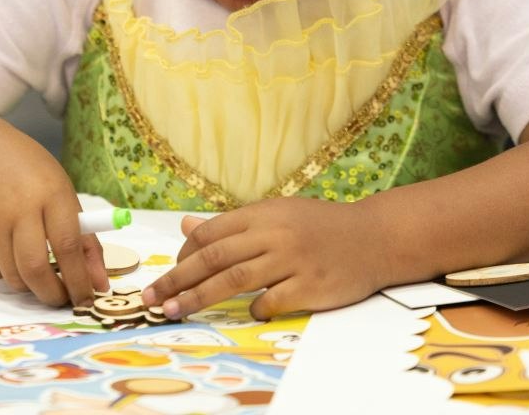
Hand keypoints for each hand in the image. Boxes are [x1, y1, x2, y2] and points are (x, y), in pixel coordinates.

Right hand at [0, 121, 108, 306]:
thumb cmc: (26, 172)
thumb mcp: (61, 192)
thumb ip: (84, 239)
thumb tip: (98, 285)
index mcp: (51, 192)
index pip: (68, 246)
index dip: (79, 280)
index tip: (86, 300)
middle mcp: (19, 205)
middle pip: (35, 268)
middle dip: (51, 294)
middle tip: (58, 299)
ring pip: (12, 275)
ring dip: (27, 283)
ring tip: (32, 267)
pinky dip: (3, 272)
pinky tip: (5, 250)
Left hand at [142, 198, 386, 320]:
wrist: (375, 237)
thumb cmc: (320, 227)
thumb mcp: (276, 214)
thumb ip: (232, 225)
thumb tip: (186, 227)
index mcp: (261, 214)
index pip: (210, 234)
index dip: (183, 255)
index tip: (169, 273)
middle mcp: (273, 234)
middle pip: (214, 258)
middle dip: (178, 279)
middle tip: (154, 297)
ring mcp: (292, 261)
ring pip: (234, 280)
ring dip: (199, 298)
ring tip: (175, 311)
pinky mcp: (311, 286)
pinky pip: (271, 302)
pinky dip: (255, 310)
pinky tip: (250, 313)